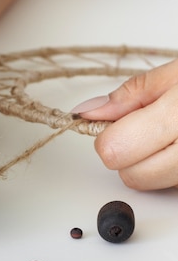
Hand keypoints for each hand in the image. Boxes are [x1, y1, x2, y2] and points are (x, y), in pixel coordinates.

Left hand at [71, 58, 177, 190]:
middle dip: (129, 154)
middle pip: (131, 176)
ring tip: (168, 135)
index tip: (117, 122)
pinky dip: (168, 169)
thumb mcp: (176, 74)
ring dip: (150, 164)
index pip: (115, 149)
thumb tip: (92, 112)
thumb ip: (132, 94)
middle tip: (145, 129)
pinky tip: (177, 146)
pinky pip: (170, 186)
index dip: (109, 135)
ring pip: (150, 185)